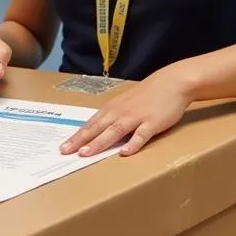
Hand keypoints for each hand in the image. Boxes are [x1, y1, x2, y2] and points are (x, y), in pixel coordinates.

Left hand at [59, 69, 193, 157]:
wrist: (172, 82)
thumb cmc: (148, 94)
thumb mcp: (126, 104)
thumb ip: (114, 117)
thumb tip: (100, 133)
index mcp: (112, 109)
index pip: (90, 125)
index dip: (76, 136)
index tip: (63, 147)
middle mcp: (120, 113)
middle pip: (97, 128)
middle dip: (80, 141)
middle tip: (65, 152)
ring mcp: (136, 117)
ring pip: (114, 131)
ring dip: (99, 143)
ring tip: (86, 153)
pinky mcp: (153, 122)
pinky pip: (141, 135)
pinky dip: (133, 143)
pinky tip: (125, 152)